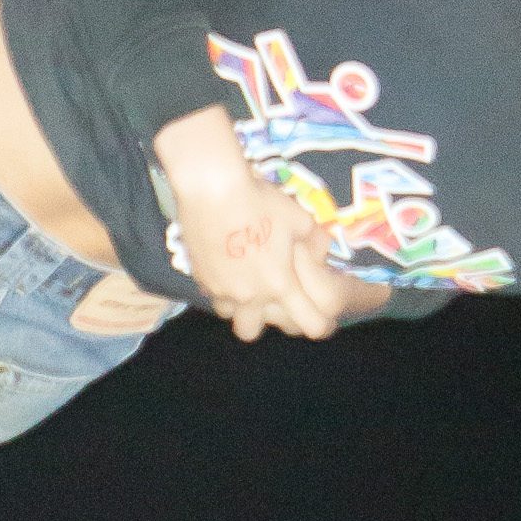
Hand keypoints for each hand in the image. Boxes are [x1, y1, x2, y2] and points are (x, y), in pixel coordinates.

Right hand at [152, 106, 388, 341]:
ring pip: (226, 312)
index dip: (320, 324)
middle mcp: (248, 294)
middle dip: (259, 320)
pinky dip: (219, 282)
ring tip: (241, 278)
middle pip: (250, 333)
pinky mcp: (198, 274)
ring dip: (235, 303)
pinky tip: (224, 258)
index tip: (320, 317)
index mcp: (280, 284)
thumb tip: (321, 252)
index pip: (310, 324)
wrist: (212, 188)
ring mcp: (219, 287)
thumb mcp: (300, 219)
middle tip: (266, 298)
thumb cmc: (261, 202)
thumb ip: (314, 242)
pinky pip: (211, 290)